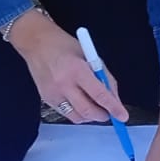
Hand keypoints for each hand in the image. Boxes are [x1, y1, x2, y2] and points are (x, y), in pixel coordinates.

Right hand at [7, 10, 124, 124]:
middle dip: (103, 116)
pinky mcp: (46, 99)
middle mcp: (64, 84)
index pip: (99, 94)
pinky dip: (78, 112)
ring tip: (96, 108)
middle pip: (87, 110)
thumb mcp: (90, 56)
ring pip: (77, 117)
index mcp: (78, 70)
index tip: (123, 116)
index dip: (113, 107)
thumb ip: (104, 77)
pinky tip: (81, 103)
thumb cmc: (65, 46)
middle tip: (110, 113)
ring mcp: (53, 94)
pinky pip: (66, 113)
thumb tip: (115, 98)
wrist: (36, 43)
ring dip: (90, 116)